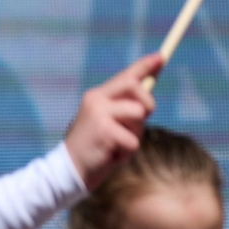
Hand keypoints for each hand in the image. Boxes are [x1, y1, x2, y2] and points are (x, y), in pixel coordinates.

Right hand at [63, 54, 162, 187]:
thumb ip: (123, 109)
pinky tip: (111, 156)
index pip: (125, 75)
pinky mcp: (105, 132)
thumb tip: (147, 97)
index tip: (161, 57)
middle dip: (147, 103)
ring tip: (117, 145)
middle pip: (135, 87)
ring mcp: (99, 114)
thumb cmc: (93, 149)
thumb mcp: (105, 123)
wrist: (68, 171)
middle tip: (142, 120)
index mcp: (96, 96)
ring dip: (134, 134)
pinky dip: (126, 153)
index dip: (145, 66)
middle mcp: (96, 100)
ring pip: (139, 114)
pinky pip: (133, 141)